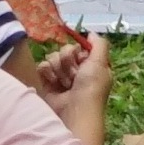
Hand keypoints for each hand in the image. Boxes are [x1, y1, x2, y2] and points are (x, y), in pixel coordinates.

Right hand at [20, 30, 112, 144]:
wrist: (74, 112)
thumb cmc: (91, 88)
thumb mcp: (101, 63)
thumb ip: (99, 44)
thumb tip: (91, 33)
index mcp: (89, 66)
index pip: (78, 47)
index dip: (79, 52)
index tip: (82, 60)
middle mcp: (75, 70)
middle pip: (64, 50)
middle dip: (68, 61)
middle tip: (74, 76)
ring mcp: (60, 77)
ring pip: (53, 57)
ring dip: (59, 69)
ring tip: (65, 84)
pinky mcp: (46, 83)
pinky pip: (42, 66)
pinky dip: (47, 73)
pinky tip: (54, 83)